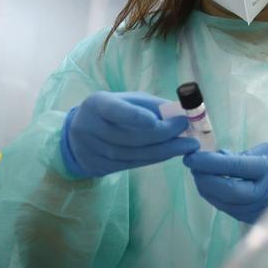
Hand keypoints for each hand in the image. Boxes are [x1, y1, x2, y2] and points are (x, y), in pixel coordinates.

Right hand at [61, 91, 197, 177]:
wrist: (78, 136)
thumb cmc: (112, 111)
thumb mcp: (127, 100)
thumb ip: (151, 105)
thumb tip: (182, 112)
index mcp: (97, 104)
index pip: (115, 110)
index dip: (135, 117)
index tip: (158, 121)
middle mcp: (91, 127)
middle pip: (131, 137)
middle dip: (164, 136)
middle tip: (189, 134)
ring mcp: (93, 150)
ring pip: (134, 154)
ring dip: (166, 151)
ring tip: (187, 146)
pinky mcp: (100, 166)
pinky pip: (133, 164)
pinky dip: (156, 158)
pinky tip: (172, 153)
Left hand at [184, 142, 267, 222]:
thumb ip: (244, 155)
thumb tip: (218, 157)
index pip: (234, 168)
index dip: (210, 162)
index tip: (192, 155)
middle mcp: (263, 194)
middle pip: (225, 190)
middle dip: (204, 177)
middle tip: (192, 164)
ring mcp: (257, 210)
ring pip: (222, 202)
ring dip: (206, 187)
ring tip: (199, 172)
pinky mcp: (251, 220)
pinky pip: (226, 208)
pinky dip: (214, 196)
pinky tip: (210, 185)